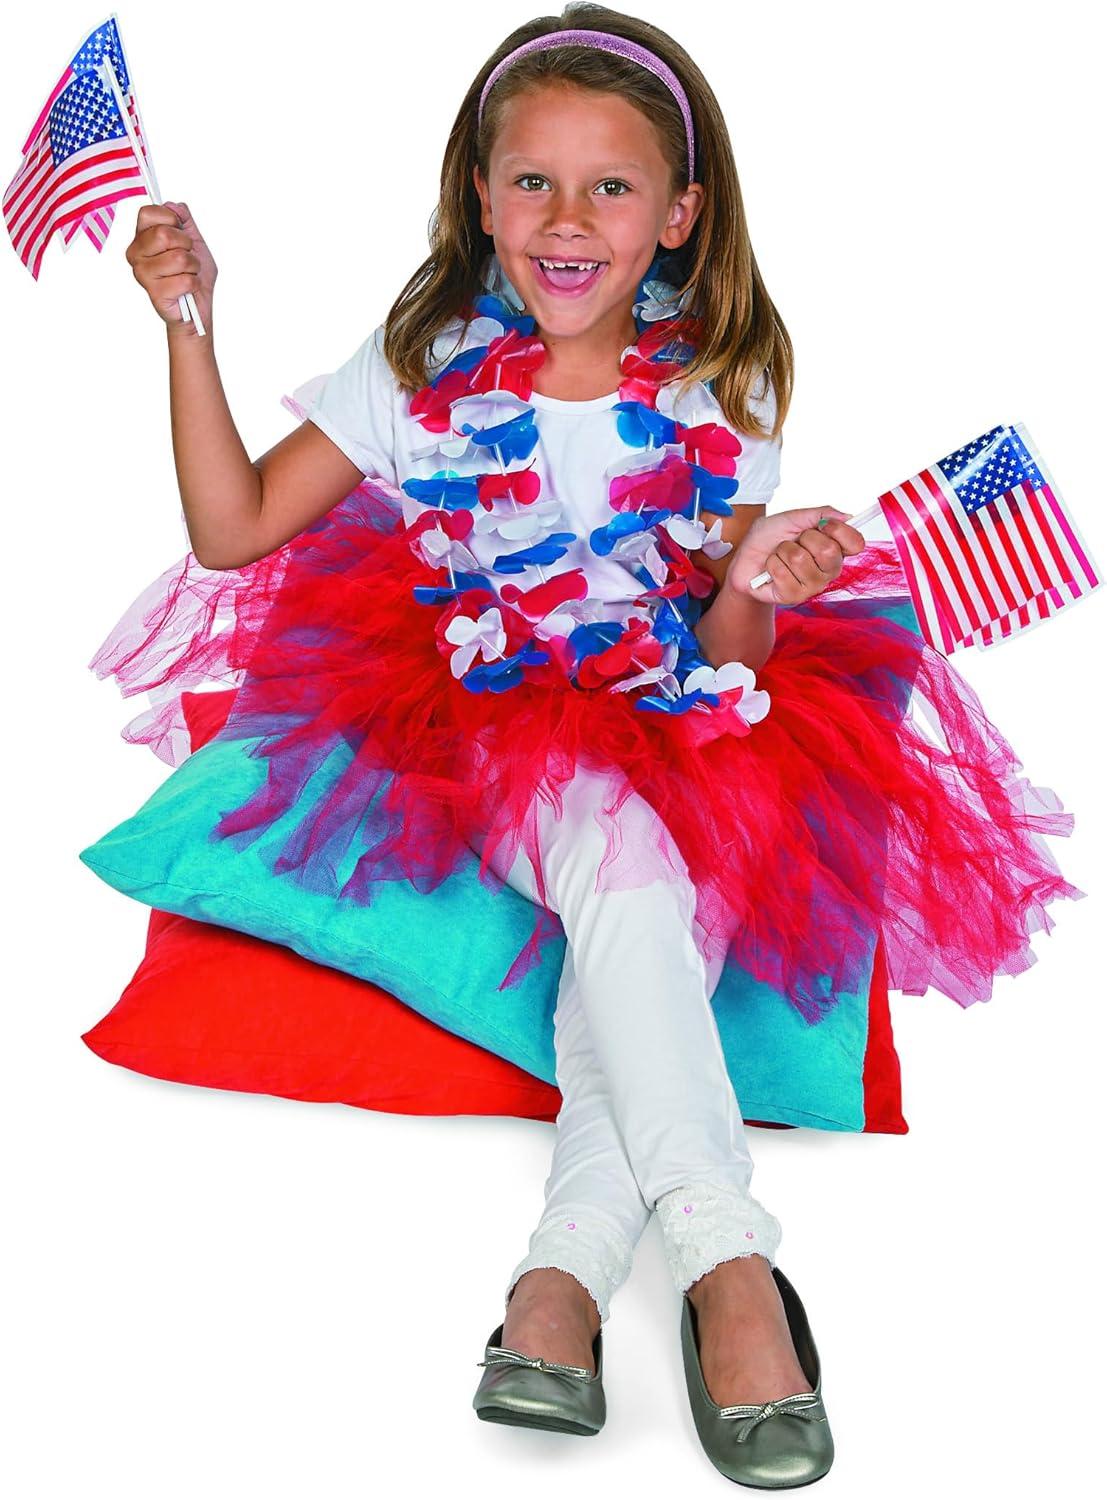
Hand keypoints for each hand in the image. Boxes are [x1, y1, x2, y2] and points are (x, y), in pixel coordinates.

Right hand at [126, 200, 216, 333]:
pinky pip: (185, 280)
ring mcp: (142, 274)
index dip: (171, 218)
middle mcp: (135, 253)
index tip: (180, 232)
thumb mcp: (194, 241)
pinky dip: (194, 284)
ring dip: (193, 267)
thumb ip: (184, 220)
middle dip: (187, 245)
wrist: (198, 307)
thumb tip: (174, 205)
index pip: (148, 213)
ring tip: (188, 274)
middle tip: (187, 258)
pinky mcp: (154, 293)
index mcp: (142, 237)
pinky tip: (187, 289)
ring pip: (179, 258)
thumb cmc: (193, 275)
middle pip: (164, 234)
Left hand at [724, 505, 866, 603]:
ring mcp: (813, 586)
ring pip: (801, 559)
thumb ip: (820, 514)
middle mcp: (829, 570)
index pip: (856, 543)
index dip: (840, 530)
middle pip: (829, 551)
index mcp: (836, 549)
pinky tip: (771, 569)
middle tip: (794, 541)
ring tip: (779, 554)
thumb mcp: (793, 518)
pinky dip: (772, 564)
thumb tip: (846, 517)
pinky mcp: (794, 597)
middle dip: (805, 538)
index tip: (823, 525)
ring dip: (783, 551)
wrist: (745, 559)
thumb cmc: (770, 538)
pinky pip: (783, 574)